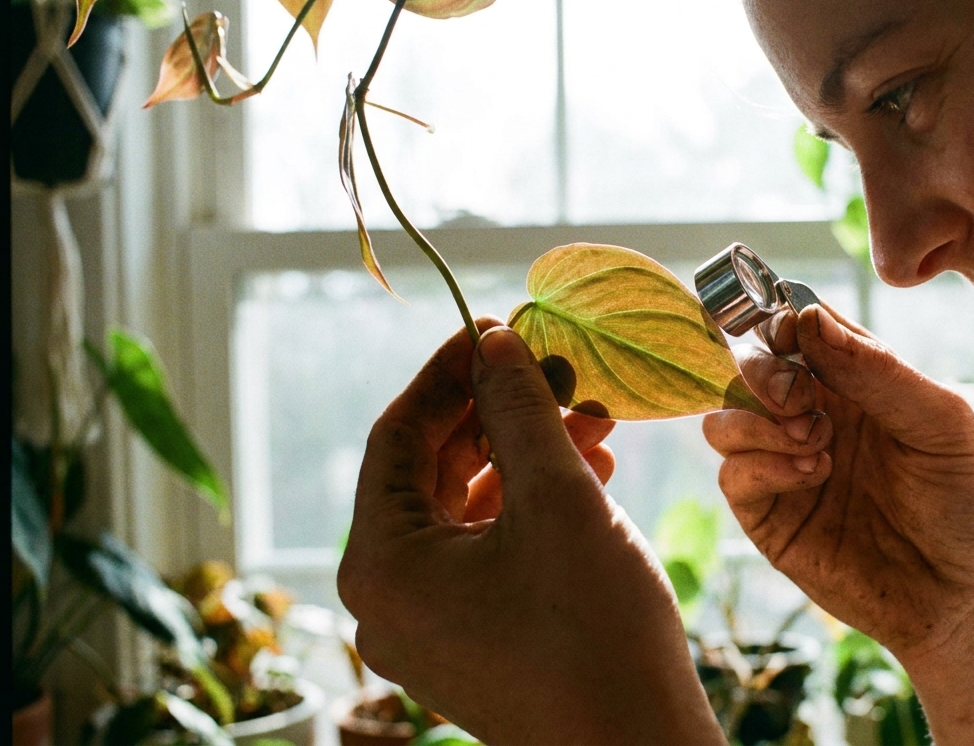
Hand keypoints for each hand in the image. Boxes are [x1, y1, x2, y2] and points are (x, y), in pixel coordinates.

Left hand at [339, 321, 724, 744]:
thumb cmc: (593, 632)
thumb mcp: (557, 500)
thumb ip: (519, 413)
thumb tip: (494, 343)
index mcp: (380, 563)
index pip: (397, 436)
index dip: (448, 373)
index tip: (495, 328)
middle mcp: (387, 600)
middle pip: (431, 474)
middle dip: (500, 416)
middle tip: (558, 371)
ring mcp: (428, 629)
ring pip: (466, 513)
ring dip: (525, 459)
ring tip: (592, 420)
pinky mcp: (471, 645)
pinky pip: (486, 554)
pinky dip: (530, 510)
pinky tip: (591, 476)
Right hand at [703, 305, 973, 744]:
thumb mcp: (942, 423)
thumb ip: (876, 370)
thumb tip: (806, 318)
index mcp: (859, 382)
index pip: (799, 328)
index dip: (780, 318)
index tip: (788, 328)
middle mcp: (815, 417)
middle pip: (749, 368)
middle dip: (760, 369)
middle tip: (797, 394)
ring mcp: (788, 468)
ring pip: (725, 419)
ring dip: (758, 418)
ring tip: (815, 440)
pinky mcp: (773, 520)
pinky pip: (733, 475)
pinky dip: (760, 464)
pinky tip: (812, 473)